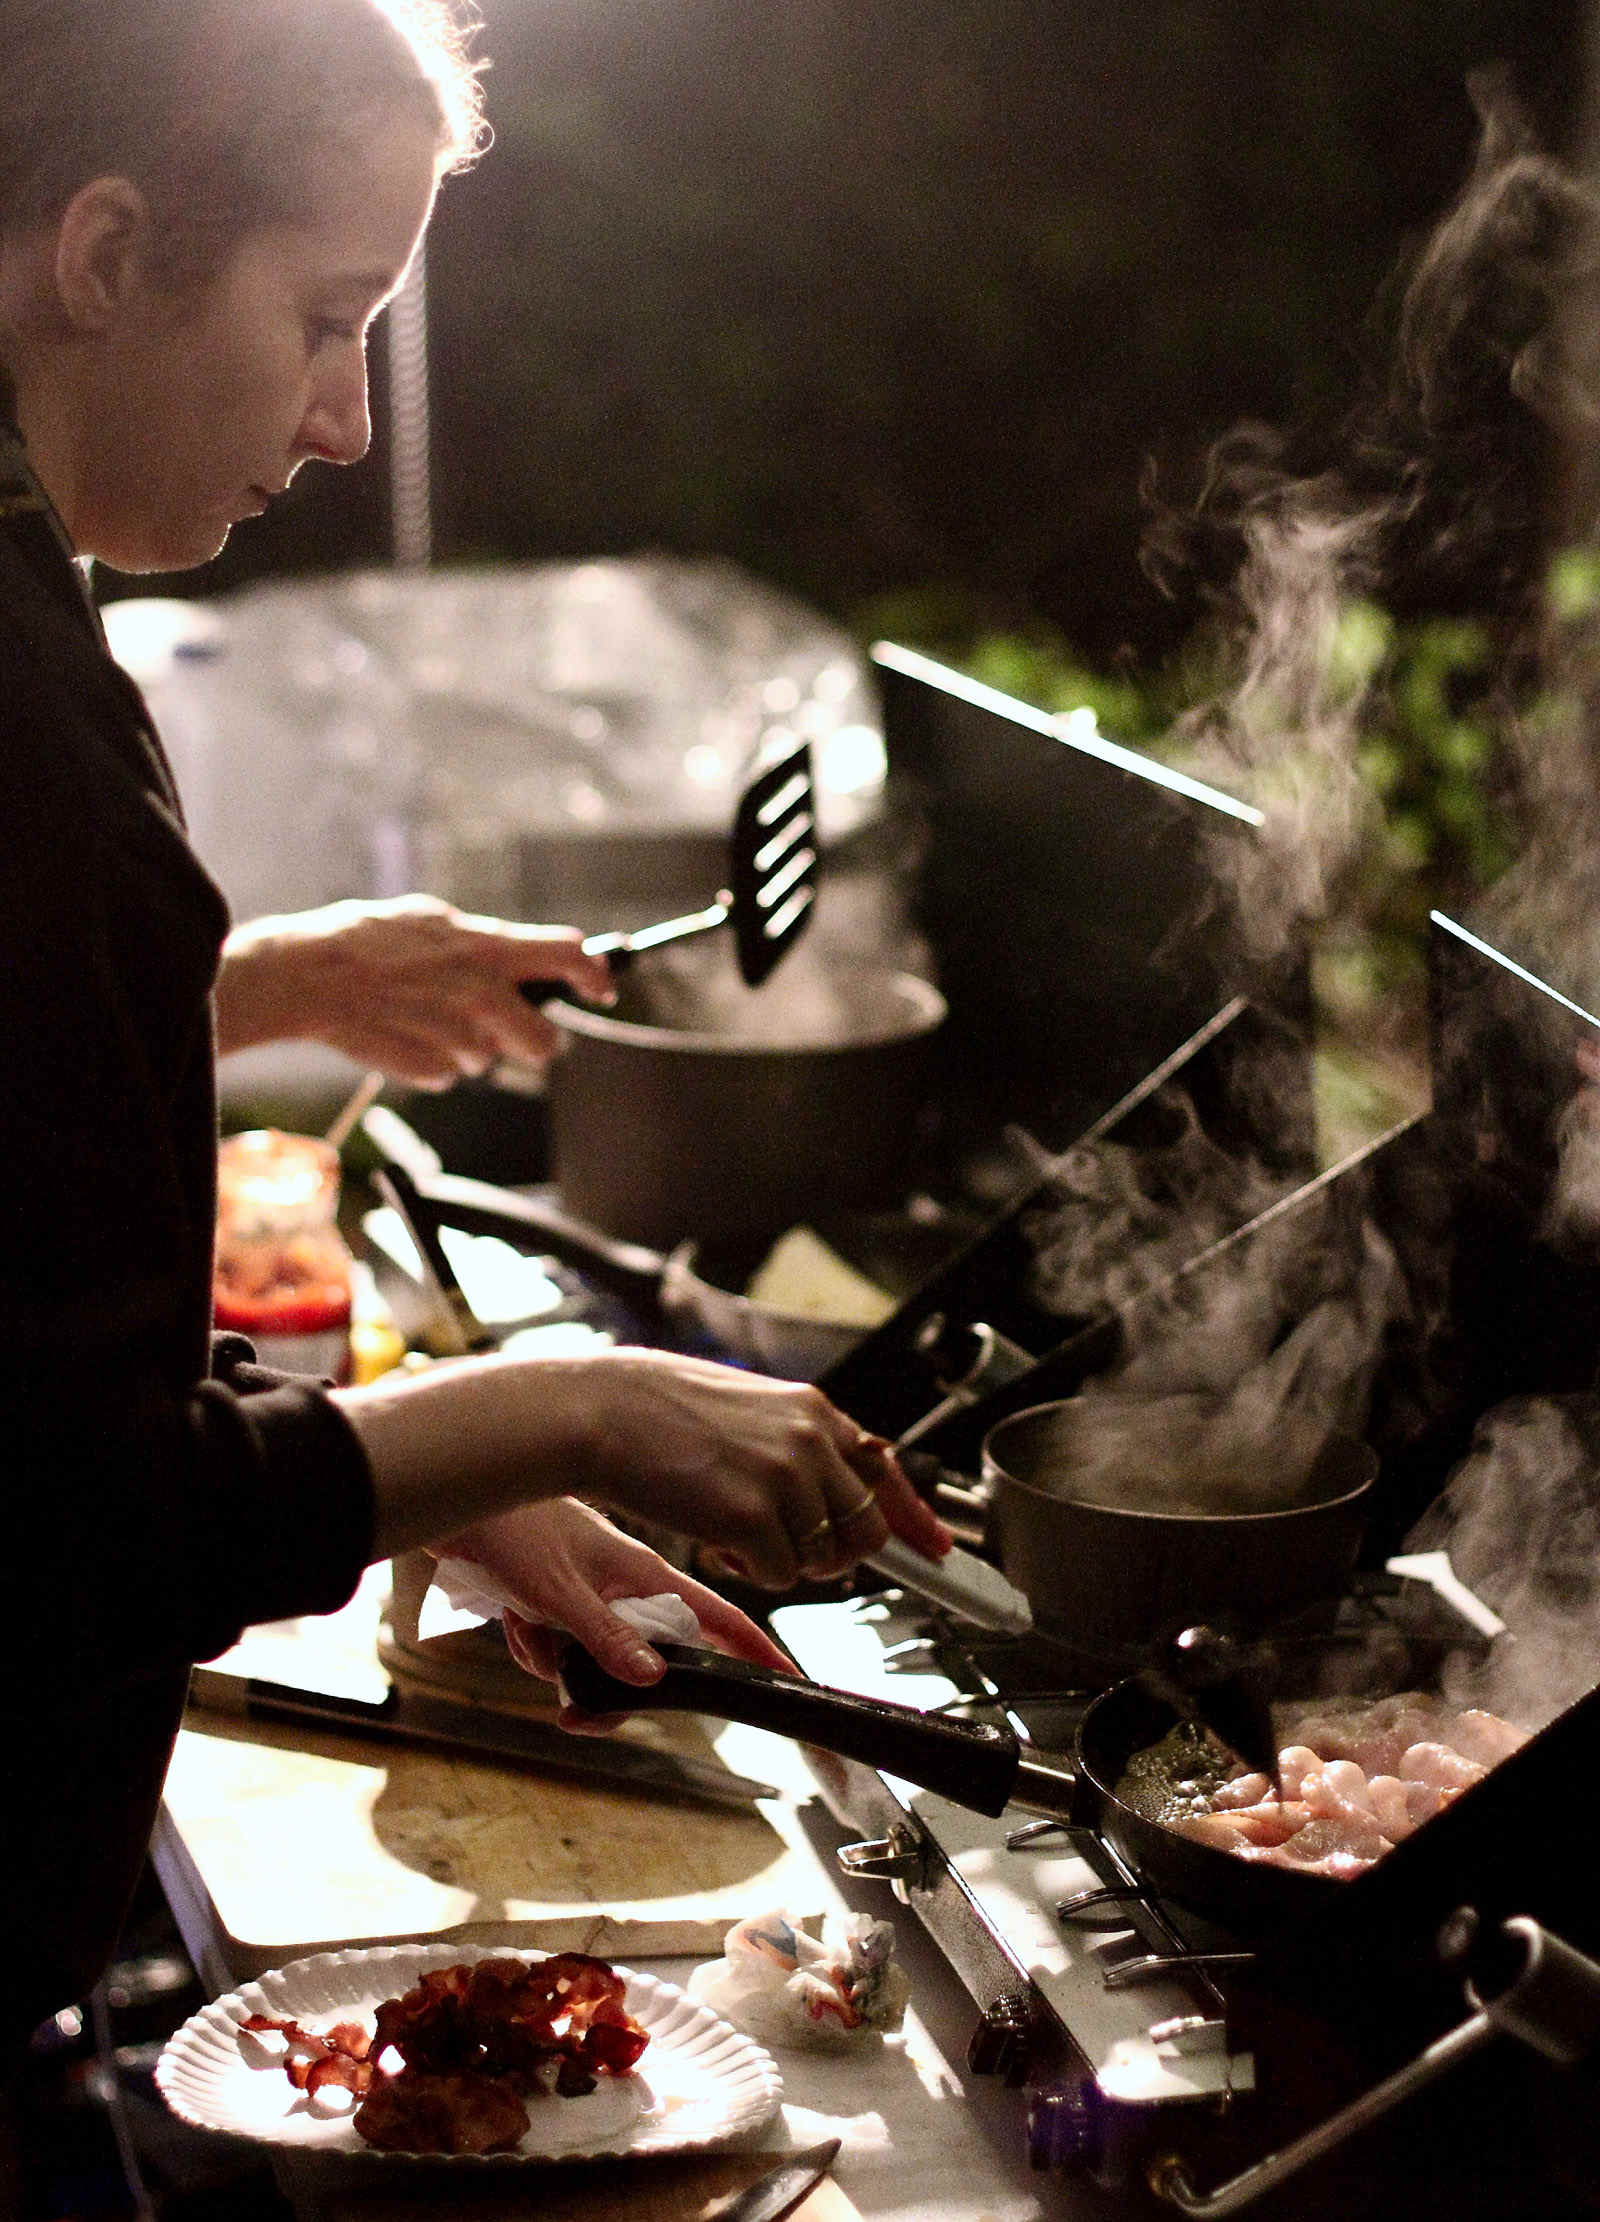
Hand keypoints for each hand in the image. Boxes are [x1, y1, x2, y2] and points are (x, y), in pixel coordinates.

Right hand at [215, 894, 614, 1085]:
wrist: (306, 975)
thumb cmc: (363, 941)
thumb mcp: (431, 921)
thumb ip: (482, 942)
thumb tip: (523, 953)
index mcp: (487, 949)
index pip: (570, 957)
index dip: (594, 976)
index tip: (601, 988)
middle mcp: (484, 994)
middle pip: (544, 1041)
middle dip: (530, 1041)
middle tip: (503, 1028)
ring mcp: (460, 1036)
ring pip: (490, 1060)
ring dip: (468, 1047)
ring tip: (421, 1016)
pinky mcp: (434, 1069)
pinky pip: (450, 1074)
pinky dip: (432, 1061)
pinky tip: (401, 1034)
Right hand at [344, 1344, 953, 1588]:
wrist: (600, 1412)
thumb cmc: (655, 1409)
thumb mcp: (746, 1407)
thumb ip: (795, 1442)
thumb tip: (834, 1482)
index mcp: (813, 1410)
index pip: (886, 1472)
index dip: (913, 1519)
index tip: (937, 1551)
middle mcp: (813, 1441)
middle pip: (863, 1530)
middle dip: (830, 1553)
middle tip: (778, 1547)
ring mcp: (786, 1479)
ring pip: (823, 1560)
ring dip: (784, 1563)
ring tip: (733, 1535)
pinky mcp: (754, 1517)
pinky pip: (781, 1575)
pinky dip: (751, 1571)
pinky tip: (713, 1540)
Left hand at [437, 1496, 790, 1728]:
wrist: (462, 1491)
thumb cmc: (512, 1532)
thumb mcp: (557, 1593)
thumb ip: (606, 1638)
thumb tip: (655, 1681)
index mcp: (644, 1573)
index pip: (717, 1617)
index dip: (756, 1649)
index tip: (789, 1678)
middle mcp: (627, 1583)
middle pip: (649, 1660)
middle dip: (609, 1693)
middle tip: (576, 1714)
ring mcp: (596, 1588)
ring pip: (598, 1659)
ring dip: (559, 1664)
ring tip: (526, 1633)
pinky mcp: (565, 1593)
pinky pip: (562, 1646)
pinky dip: (534, 1644)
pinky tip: (510, 1617)